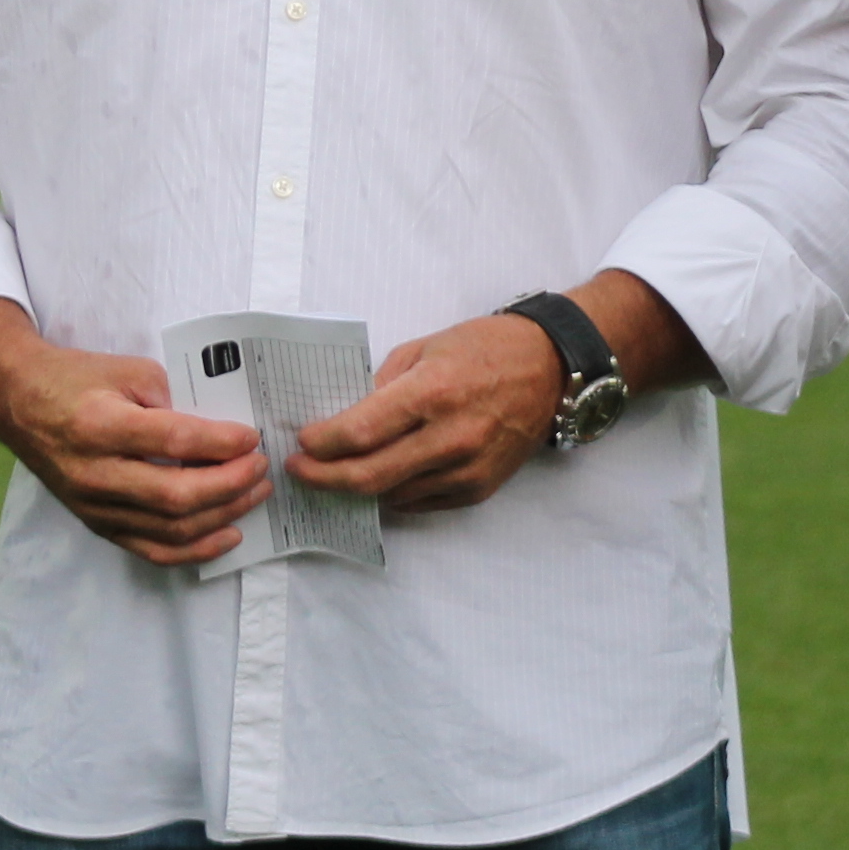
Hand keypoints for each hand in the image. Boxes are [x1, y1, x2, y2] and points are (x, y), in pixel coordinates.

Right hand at [0, 300, 267, 568]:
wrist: (19, 403)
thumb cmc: (77, 379)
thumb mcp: (128, 370)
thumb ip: (174, 399)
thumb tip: (223, 431)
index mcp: (100, 425)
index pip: (173, 442)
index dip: (221, 443)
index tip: (252, 437)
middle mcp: (95, 473)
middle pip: (176, 496)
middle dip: (230, 484)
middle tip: (261, 467)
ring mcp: (94, 507)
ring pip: (170, 529)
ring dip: (222, 515)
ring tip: (255, 493)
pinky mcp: (97, 525)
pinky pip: (152, 550)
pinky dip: (195, 549)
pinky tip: (227, 534)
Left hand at [287, 315, 564, 516]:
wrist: (549, 370)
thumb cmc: (484, 349)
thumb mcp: (424, 348)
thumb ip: (382, 384)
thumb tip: (345, 416)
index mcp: (433, 392)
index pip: (362, 432)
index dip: (323, 443)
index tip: (300, 442)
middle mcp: (450, 438)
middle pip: (369, 475)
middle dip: (323, 477)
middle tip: (298, 470)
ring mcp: (466, 470)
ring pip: (392, 495)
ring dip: (355, 487)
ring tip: (333, 472)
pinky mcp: (477, 490)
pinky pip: (419, 501)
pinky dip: (392, 492)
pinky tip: (379, 475)